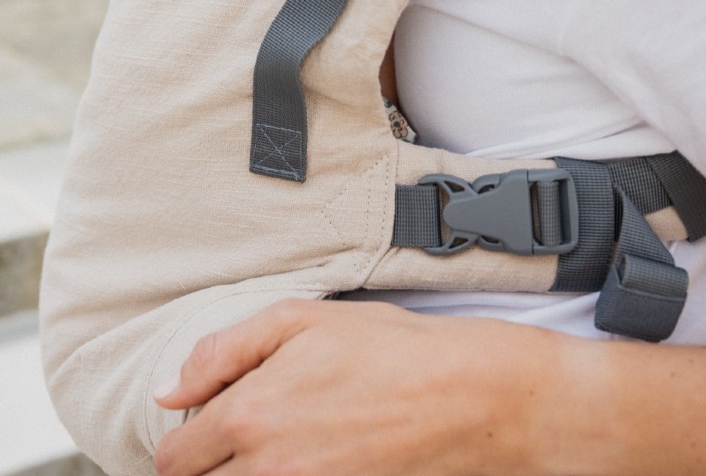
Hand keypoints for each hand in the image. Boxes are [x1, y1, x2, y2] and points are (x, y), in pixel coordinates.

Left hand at [153, 299, 570, 475]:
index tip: (213, 424)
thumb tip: (169, 392)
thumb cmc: (390, 351)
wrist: (462, 395)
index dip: (188, 439)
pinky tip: (308, 461)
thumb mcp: (303, 319)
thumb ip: (223, 350)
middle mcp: (265, 470)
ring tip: (277, 449)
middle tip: (250, 438)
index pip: (174, 458)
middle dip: (209, 466)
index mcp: (249, 414)